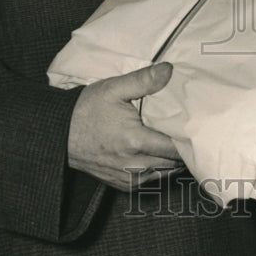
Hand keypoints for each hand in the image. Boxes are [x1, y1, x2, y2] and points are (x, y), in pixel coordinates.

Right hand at [67, 61, 182, 190]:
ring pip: (165, 173)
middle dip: (183, 148)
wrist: (60, 133)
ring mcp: (128, 178)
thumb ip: (144, 80)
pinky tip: (159, 152)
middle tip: (189, 130)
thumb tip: (169, 70)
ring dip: (173, 159)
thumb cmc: (87, 110)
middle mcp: (134, 165)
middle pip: (174, 162)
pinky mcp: (123, 185)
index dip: (188, 137)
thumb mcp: (114, 88)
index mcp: (135, 141)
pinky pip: (151, 180)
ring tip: (175, 140)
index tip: (195, 124)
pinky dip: (159, 168)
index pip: (175, 147)